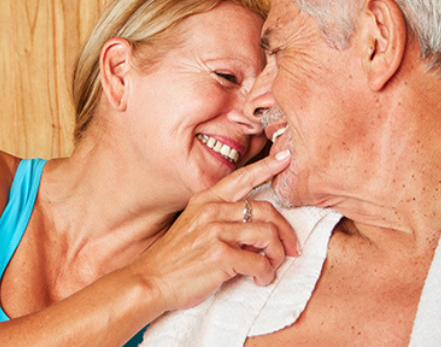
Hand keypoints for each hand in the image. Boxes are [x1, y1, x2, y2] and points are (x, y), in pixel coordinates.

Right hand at [124, 150, 299, 310]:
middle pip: (267, 209)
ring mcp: (215, 232)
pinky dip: (265, 273)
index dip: (267, 168)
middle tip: (291, 247)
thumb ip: (222, 221)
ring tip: (271, 266)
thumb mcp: (193, 228)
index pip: (242, 178)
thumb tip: (255, 231)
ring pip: (268, 235)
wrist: (149, 282)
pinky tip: (259, 278)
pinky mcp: (220, 256)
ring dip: (277, 255)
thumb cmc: (174, 259)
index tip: (286, 159)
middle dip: (286, 231)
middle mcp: (211, 211)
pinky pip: (259, 262)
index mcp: (205, 201)